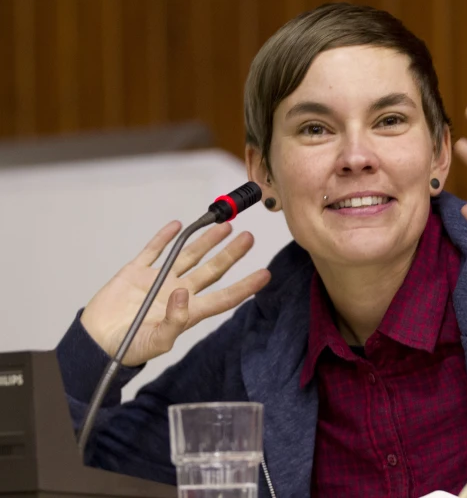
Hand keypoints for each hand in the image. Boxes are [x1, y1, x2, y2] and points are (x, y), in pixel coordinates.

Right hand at [80, 221, 270, 365]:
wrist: (94, 343)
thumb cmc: (127, 349)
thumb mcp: (154, 342)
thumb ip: (174, 321)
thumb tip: (184, 294)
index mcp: (187, 312)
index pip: (223, 297)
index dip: (245, 287)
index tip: (265, 275)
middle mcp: (177, 292)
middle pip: (211, 270)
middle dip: (230, 254)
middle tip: (248, 238)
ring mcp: (158, 280)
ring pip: (188, 255)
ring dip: (206, 241)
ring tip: (225, 226)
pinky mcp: (136, 272)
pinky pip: (153, 250)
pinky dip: (164, 237)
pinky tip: (178, 225)